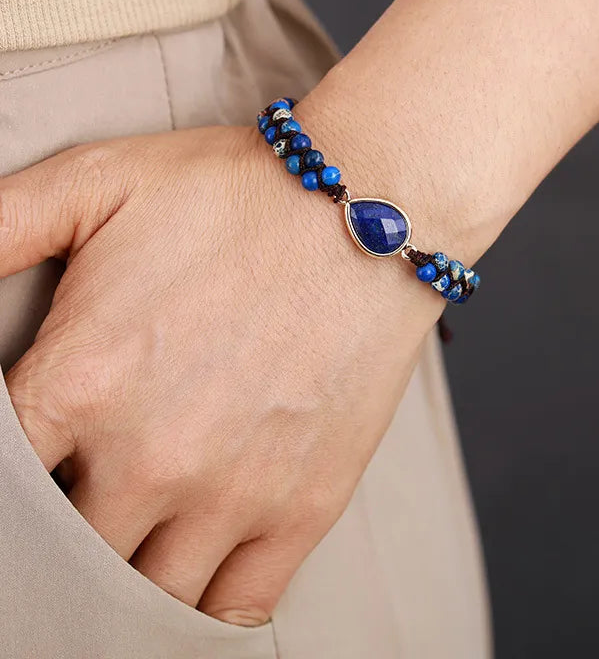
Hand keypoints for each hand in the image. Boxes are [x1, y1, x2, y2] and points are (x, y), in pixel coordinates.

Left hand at [0, 125, 439, 624]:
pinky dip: (202, 611)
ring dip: (125, 581)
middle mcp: (148, 457)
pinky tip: (193, 575)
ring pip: (142, 597)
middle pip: (62, 555)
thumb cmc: (239, 195)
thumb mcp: (97, 180)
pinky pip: (234, 607)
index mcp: (80, 381)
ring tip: (132, 541)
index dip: (5, 486)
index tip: (36, 469)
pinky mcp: (303, 507)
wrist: (369, 213)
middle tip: (79, 503)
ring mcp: (231, 492)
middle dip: (59, 536)